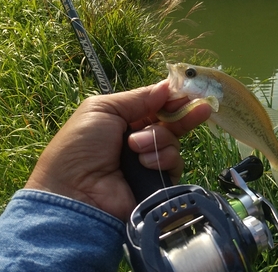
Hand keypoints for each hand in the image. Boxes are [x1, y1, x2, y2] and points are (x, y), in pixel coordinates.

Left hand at [24, 79, 210, 220]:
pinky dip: (162, 159)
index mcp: (124, 119)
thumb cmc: (81, 146)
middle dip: (185, 114)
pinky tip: (145, 162)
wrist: (74, 192)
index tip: (187, 92)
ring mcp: (149, 161)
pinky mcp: (157, 181)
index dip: (171, 98)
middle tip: (203, 108)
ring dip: (157, 139)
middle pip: (170, 123)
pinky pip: (174, 163)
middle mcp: (139, 139)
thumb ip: (138, 98)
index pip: (155, 105)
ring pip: (172, 142)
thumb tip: (167, 86)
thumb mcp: (102, 109)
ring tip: (135, 147)